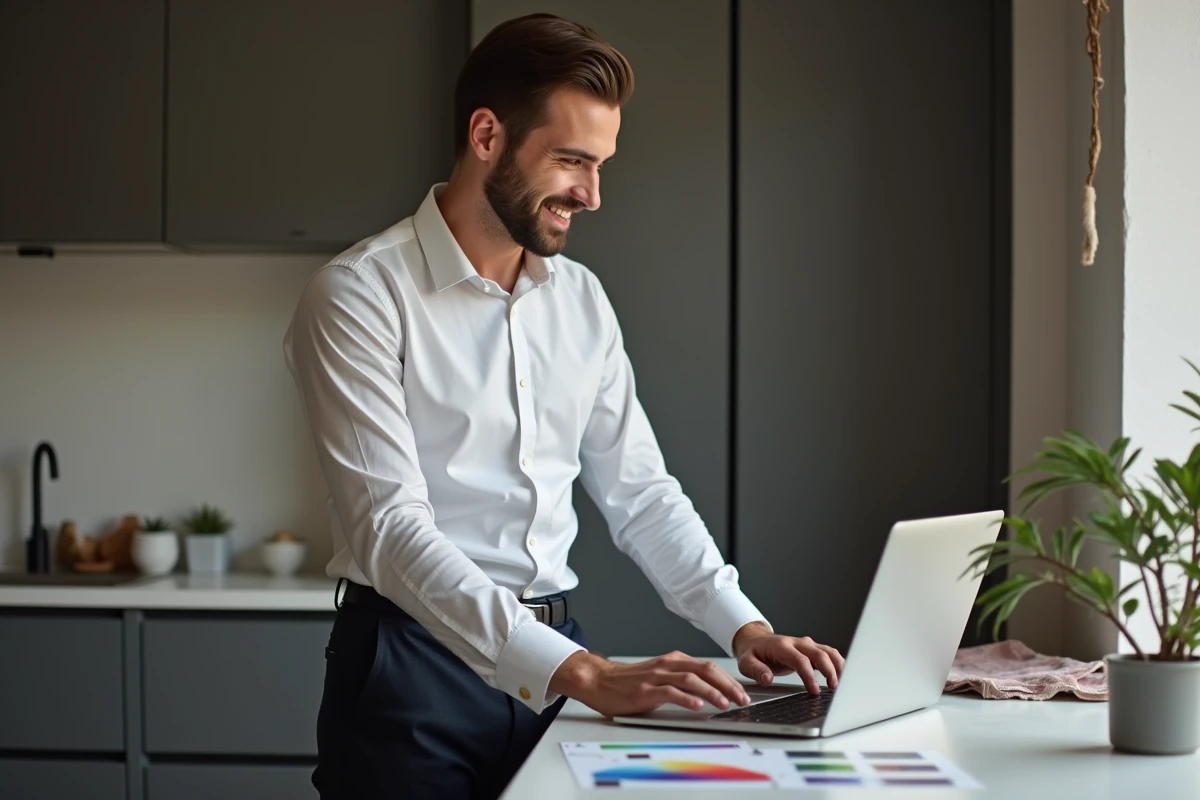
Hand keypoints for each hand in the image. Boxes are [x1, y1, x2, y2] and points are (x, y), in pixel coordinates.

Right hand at [549, 650, 751, 717]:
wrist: (599, 681)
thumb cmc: (629, 682)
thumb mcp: (660, 676)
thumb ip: (681, 680)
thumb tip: (708, 693)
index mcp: (673, 661)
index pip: (708, 667)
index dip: (728, 679)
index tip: (742, 692)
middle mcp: (667, 665)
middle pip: (705, 670)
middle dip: (727, 685)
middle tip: (742, 699)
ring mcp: (656, 677)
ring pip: (691, 680)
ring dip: (711, 692)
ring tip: (725, 703)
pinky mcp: (645, 691)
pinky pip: (670, 692)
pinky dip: (687, 699)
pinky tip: (698, 706)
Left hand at [732, 621, 844, 694]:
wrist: (755, 640)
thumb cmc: (752, 653)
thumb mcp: (746, 662)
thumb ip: (756, 670)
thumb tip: (767, 679)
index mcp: (782, 647)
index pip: (800, 660)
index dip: (809, 676)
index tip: (815, 691)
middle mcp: (797, 643)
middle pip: (820, 653)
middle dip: (830, 671)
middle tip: (834, 689)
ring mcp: (806, 644)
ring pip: (828, 651)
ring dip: (838, 666)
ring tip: (842, 684)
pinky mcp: (811, 649)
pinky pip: (829, 654)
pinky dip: (838, 663)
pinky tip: (842, 676)